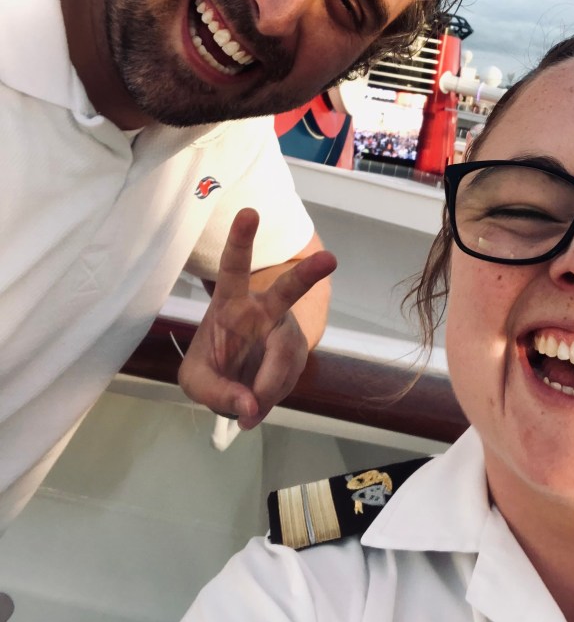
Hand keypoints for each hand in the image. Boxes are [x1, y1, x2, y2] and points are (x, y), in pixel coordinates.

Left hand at [178, 209, 336, 428]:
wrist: (236, 383)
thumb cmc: (212, 366)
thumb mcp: (195, 381)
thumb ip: (216, 392)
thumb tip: (251, 407)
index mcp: (231, 302)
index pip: (234, 267)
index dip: (241, 240)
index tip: (249, 212)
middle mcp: (264, 310)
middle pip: (288, 290)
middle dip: (308, 273)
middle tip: (329, 258)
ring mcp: (285, 332)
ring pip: (286, 358)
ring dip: (268, 386)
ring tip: (248, 409)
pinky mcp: (296, 356)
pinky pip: (287, 381)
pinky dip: (270, 398)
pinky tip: (257, 403)